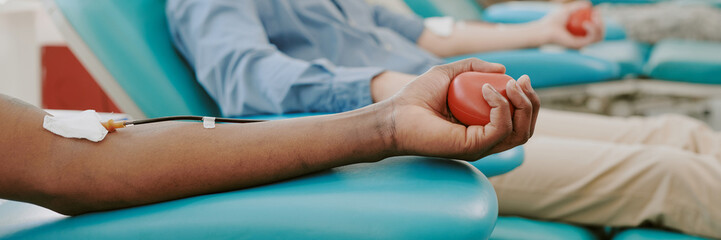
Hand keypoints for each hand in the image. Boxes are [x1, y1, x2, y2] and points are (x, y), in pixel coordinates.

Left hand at [383, 59, 539, 160]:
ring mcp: (480, 146)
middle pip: (526, 128)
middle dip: (532, 103)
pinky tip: (487, 90)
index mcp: (482, 127)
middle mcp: (485, 140)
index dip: (527, 100)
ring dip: (523, 104)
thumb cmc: (416, 97)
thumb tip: (502, 69)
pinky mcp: (473, 147)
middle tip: (522, 81)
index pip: (519, 120)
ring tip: (511, 84)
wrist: (396, 114)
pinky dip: (501, 107)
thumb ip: (473, 67)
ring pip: (520, 132)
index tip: (522, 78)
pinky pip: (500, 129)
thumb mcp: (448, 73)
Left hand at [539, 1, 603, 48]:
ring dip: (600, 26)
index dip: (600, 20)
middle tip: (597, 13)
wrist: (544, 29)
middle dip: (602, 23)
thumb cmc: (553, 20)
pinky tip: (586, 23)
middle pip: (600, 34)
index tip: (596, 11)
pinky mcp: (579, 46)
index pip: (596, 29)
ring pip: (599, 37)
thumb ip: (578, 7)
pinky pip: (591, 38)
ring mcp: (581, 44)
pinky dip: (592, 29)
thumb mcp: (568, 10)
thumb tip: (589, 4)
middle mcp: (582, 41)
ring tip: (594, 17)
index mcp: (581, 35)